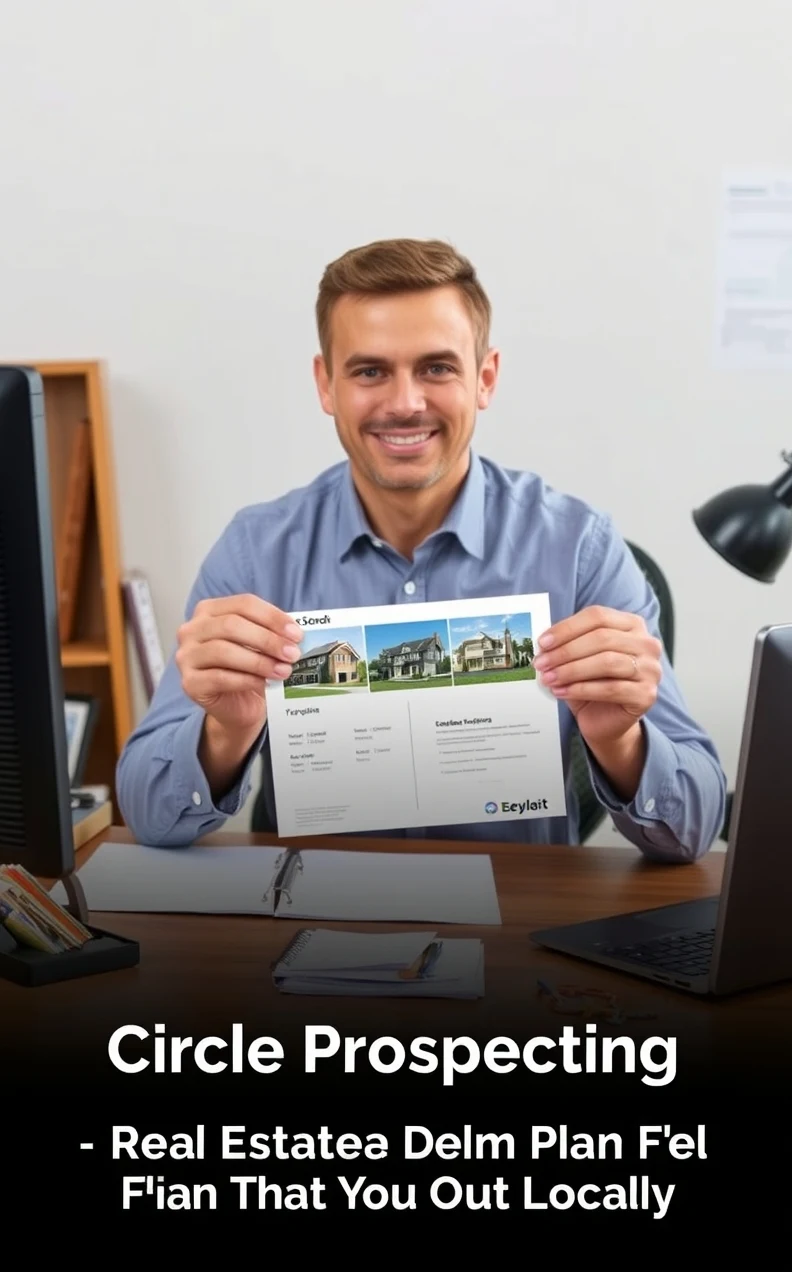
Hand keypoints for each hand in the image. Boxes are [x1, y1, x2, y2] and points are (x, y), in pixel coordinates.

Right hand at [175, 594, 303, 734]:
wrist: (235, 707)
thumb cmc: (246, 670)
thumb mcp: (259, 645)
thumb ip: (271, 634)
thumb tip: (293, 635)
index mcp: (209, 611)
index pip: (243, 604)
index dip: (272, 617)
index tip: (296, 633)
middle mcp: (192, 630)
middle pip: (231, 625)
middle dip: (267, 640)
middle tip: (293, 654)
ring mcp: (186, 656)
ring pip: (224, 651)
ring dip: (259, 661)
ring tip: (284, 670)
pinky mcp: (190, 683)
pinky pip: (220, 678)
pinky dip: (247, 680)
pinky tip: (265, 684)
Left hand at [532, 605, 661, 748]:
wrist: (605, 719)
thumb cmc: (591, 682)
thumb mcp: (579, 657)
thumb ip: (568, 643)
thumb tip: (544, 640)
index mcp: (632, 625)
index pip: (598, 616)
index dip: (567, 628)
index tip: (542, 642)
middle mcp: (647, 644)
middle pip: (602, 638)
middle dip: (566, 651)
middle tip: (541, 663)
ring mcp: (651, 669)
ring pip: (607, 662)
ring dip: (571, 670)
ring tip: (548, 678)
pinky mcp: (647, 695)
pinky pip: (611, 689)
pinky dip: (581, 689)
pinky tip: (561, 691)